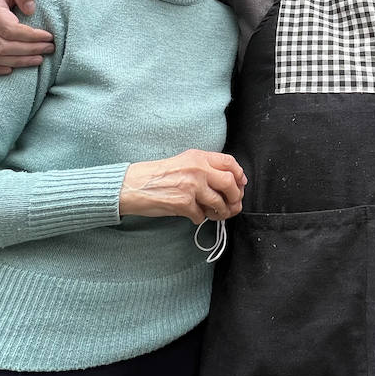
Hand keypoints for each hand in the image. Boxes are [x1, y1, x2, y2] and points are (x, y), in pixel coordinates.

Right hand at [119, 150, 247, 224]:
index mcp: (198, 157)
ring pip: (219, 203)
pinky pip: (201, 215)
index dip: (239, 176)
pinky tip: (192, 215)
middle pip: (230, 183)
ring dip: (220, 212)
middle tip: (233, 204)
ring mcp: (192, 186)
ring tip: (215, 214)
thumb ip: (205, 168)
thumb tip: (230, 181)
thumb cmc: (157, 175)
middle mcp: (198, 169)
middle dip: (236, 197)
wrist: (133, 185)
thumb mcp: (183, 162)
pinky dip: (199, 218)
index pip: (230, 163)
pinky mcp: (184, 203)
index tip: (240, 185)